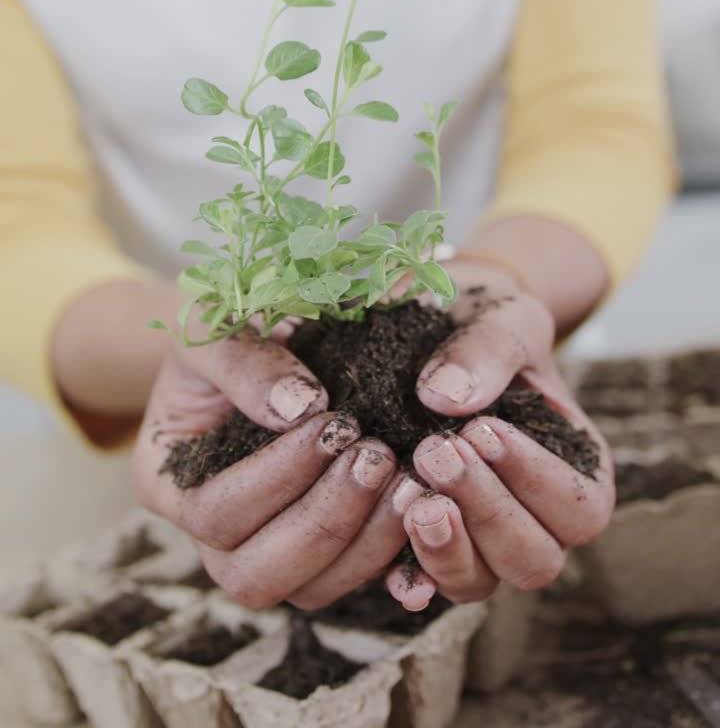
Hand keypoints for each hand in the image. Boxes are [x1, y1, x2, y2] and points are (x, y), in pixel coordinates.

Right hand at [132, 328, 419, 609]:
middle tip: (376, 456)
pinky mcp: (323, 550)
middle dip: (323, 521)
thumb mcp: (215, 325)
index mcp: (169, 484)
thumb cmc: (227, 324)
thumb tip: (300, 408)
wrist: (266, 330)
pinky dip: (393, 551)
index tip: (334, 423)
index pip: (214, 514)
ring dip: (365, 541)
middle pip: (255, 575)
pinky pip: (356, 578)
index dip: (274, 479)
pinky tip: (422, 503)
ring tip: (407, 478)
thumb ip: (245, 362)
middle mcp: (211, 536)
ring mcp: (266, 550)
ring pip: (310, 590)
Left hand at [385, 268, 614, 609]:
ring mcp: (479, 535)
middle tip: (435, 451)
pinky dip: (407, 576)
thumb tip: (441, 398)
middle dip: (486, 511)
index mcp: (575, 466)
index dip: (536, 481)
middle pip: (534, 560)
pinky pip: (423, 579)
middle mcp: (534, 515)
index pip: (582, 509)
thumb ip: (487, 350)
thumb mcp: (503, 317)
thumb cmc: (489, 317)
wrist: (441, 315)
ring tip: (408, 493)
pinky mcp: (426, 535)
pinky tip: (386, 563)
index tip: (483, 429)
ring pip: (479, 581)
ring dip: (446, 546)